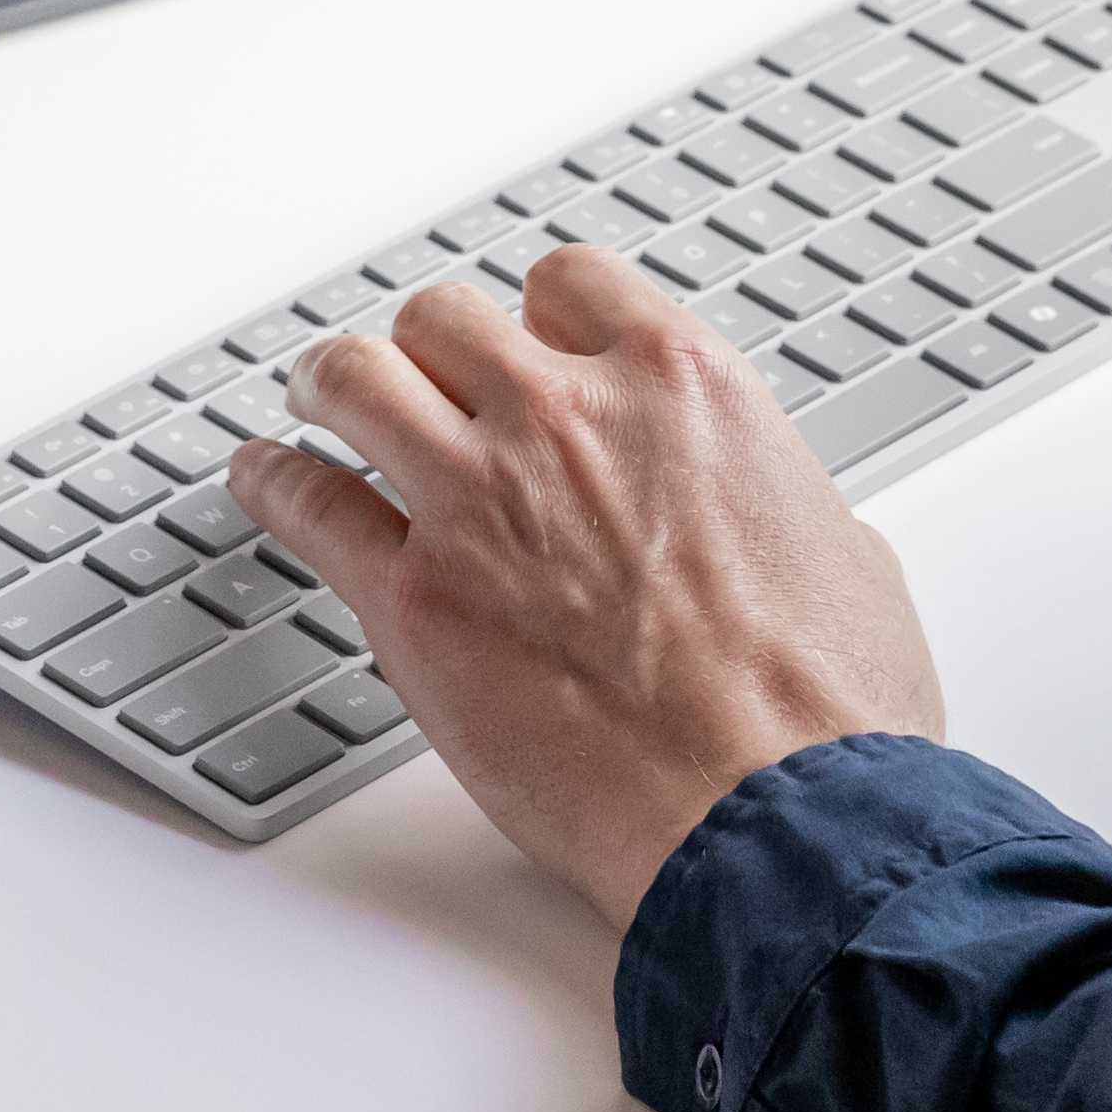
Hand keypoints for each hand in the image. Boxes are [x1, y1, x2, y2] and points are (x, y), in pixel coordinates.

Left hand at [232, 245, 942, 924]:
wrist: (778, 824)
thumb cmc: (825, 717)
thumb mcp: (844, 552)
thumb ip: (774, 502)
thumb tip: (778, 518)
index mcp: (683, 387)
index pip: (570, 286)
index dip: (537, 321)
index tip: (522, 348)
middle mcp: (571, 418)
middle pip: (448, 323)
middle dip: (429, 353)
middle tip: (412, 379)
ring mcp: (480, 500)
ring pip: (358, 378)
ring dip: (333, 387)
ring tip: (318, 401)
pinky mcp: (413, 597)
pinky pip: (308, 502)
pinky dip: (275, 484)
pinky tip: (267, 481)